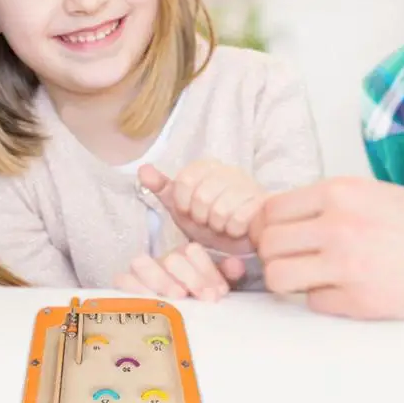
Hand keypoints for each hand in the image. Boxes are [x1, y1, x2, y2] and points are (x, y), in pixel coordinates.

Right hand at [113, 242, 246, 300]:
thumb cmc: (192, 300)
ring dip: (161, 279)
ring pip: (143, 262)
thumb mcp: (211, 287)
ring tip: (177, 298)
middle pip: (172, 257)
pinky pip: (122, 279)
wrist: (167, 317)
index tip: (217, 293)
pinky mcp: (123, 283)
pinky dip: (134, 288)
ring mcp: (141, 270)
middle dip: (190, 277)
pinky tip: (150, 302)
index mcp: (186, 257)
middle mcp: (163, 259)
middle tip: (203, 297)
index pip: (193, 251)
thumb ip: (224, 276)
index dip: (207, 271)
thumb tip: (237, 266)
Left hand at [137, 161, 264, 254]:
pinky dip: (233, 230)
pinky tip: (236, 229)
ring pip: (220, 210)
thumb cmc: (210, 219)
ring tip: (222, 225)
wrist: (243, 236)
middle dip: (201, 218)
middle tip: (208, 221)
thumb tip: (142, 169)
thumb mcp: (181, 205)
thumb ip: (163, 188)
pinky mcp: (261, 202)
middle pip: (201, 196)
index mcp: (206, 166)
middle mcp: (228, 170)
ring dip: (217, 226)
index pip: (184, 181)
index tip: (189, 212)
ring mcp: (247, 184)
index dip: (183, 204)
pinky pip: (238, 220)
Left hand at [250, 176, 403, 319]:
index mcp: (338, 192)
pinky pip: (313, 303)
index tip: (272, 237)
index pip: (268, 210)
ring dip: (287, 280)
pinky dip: (323, 299)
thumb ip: (324, 204)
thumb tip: (278, 222)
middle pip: (267, 244)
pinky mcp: (360, 301)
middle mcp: (337, 225)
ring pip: (278, 276)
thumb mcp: (369, 193)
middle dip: (271, 254)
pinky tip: (345, 290)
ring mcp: (347, 265)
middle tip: (289, 259)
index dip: (263, 227)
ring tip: (310, 277)